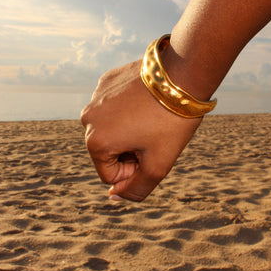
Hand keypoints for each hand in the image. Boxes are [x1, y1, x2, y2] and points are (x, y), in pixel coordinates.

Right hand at [80, 60, 201, 200]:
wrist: (183, 74)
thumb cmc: (171, 121)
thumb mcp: (159, 164)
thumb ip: (136, 190)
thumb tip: (115, 197)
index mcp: (95, 141)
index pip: (110, 175)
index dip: (136, 170)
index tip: (154, 151)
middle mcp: (88, 117)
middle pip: (109, 151)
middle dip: (131, 151)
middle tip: (156, 135)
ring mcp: (96, 96)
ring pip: (112, 128)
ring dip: (130, 130)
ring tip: (153, 118)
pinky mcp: (107, 80)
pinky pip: (115, 106)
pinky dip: (129, 109)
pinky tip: (148, 101)